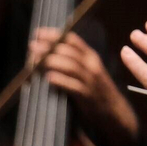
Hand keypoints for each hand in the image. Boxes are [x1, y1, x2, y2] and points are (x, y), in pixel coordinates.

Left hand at [31, 28, 138, 145]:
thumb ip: (71, 64)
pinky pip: (74, 86)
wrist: (114, 112)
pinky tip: (49, 78)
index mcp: (90, 57)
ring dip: (51, 62)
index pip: (72, 40)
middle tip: (32, 46)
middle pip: (69, 52)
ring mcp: (91, 80)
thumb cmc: (95, 91)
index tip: (38, 33)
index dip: (54, 35)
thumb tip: (45, 57)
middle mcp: (92, 65)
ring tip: (35, 60)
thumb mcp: (86, 73)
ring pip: (71, 66)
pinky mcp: (88, 96)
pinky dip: (61, 81)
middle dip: (49, 47)